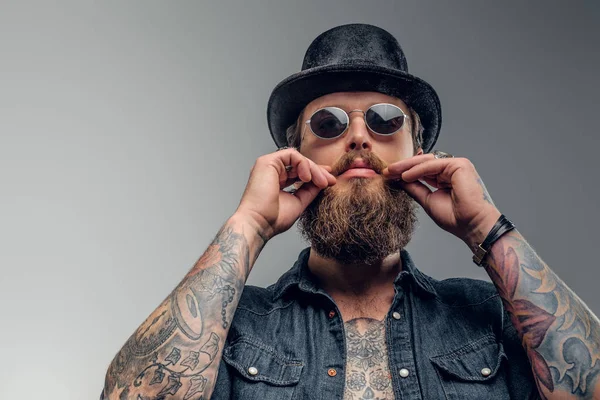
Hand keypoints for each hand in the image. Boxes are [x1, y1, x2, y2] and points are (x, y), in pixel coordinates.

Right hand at [235, 148, 336, 240]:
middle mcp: (272, 172)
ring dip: (313, 169)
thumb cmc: (273, 218)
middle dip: (318, 172)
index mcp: (277, 182)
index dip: (316, 174)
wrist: (259, 223)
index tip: (330, 180)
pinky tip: (307, 178)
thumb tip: (322, 181)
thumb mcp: (299, 201)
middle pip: (300, 165)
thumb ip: (309, 190)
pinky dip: (303, 164)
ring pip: (298, 159)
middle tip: (330, 181)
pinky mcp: (267, 161)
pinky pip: (291, 155)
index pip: (299, 173)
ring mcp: (269, 166)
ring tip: (321, 182)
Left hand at [382, 154, 500, 248]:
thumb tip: (399, 181)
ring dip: (407, 166)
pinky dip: (418, 170)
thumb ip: (415, 188)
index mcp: (446, 178)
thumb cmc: (455, 218)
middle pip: (423, 164)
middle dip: (403, 167)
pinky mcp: (460, 165)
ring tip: (391, 172)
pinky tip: (405, 176)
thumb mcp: (427, 200)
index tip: (388, 176)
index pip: (422, 170)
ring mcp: (457, 166)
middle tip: (386, 171)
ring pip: (427, 162)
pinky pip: (433, 165)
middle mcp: (452, 170)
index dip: (405, 172)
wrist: (471, 225)